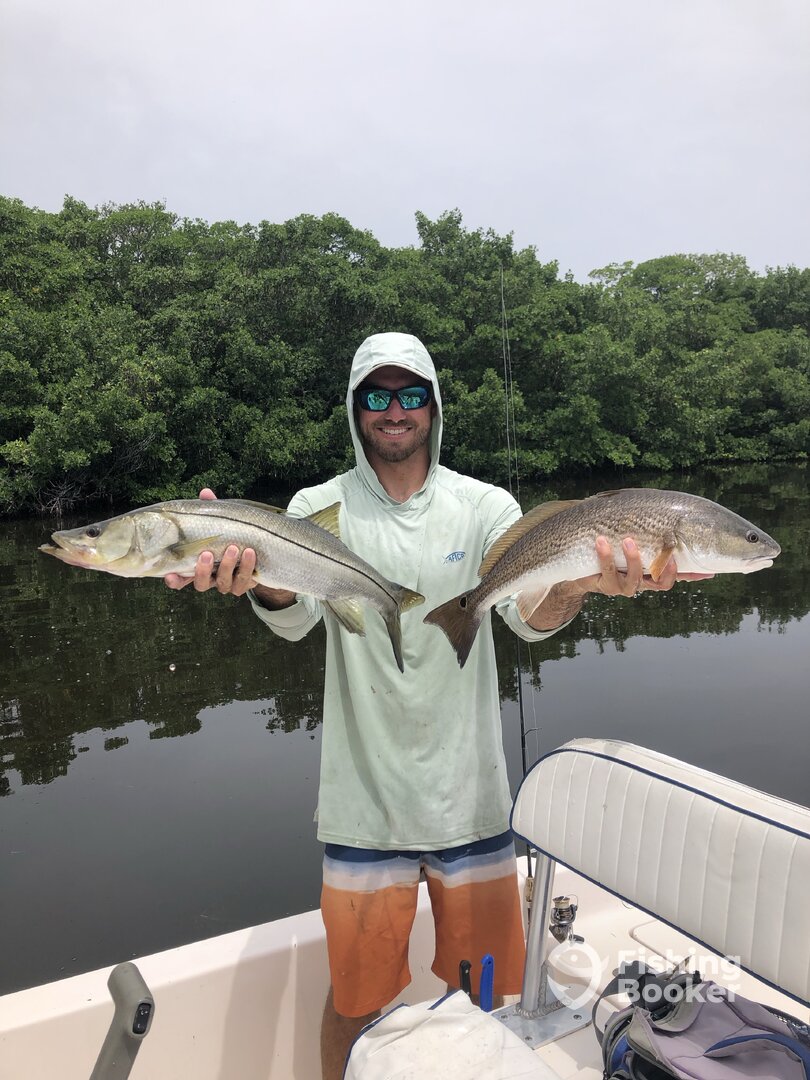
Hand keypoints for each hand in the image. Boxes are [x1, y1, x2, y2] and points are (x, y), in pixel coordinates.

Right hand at [163, 488, 257, 595]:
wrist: (258, 549)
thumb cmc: (229, 534)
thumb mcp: (219, 522)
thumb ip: (210, 510)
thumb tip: (205, 493)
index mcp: (198, 566)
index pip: (180, 579)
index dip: (174, 580)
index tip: (170, 575)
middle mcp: (211, 578)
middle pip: (201, 584)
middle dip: (203, 571)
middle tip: (206, 553)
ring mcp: (227, 583)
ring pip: (223, 583)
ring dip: (227, 566)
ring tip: (233, 548)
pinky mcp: (243, 584)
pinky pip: (243, 581)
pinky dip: (247, 566)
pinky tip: (250, 552)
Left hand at [578, 536, 714, 598]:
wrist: (577, 559)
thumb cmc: (608, 544)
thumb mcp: (631, 537)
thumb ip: (651, 532)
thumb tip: (674, 518)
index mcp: (652, 572)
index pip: (679, 575)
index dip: (694, 574)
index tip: (709, 570)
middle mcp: (641, 581)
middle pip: (662, 584)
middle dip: (666, 570)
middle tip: (669, 553)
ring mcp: (623, 585)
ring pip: (634, 579)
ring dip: (633, 559)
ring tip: (627, 540)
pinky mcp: (606, 584)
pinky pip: (608, 571)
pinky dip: (605, 555)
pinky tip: (601, 540)